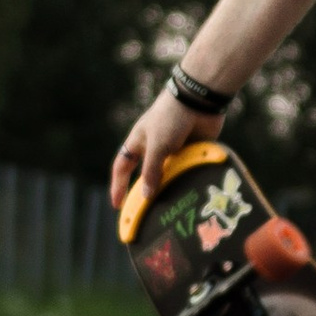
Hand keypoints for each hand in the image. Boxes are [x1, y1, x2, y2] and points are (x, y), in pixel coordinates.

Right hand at [111, 81, 202, 215]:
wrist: (199, 100)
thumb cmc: (171, 118)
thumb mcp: (158, 146)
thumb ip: (152, 171)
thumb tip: (147, 196)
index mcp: (139, 142)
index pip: (122, 168)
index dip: (118, 186)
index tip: (117, 205)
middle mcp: (154, 148)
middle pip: (147, 175)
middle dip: (146, 193)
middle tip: (147, 216)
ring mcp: (173, 150)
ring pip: (169, 175)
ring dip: (170, 189)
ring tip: (172, 210)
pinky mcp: (191, 151)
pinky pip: (187, 170)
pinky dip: (188, 181)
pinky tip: (190, 195)